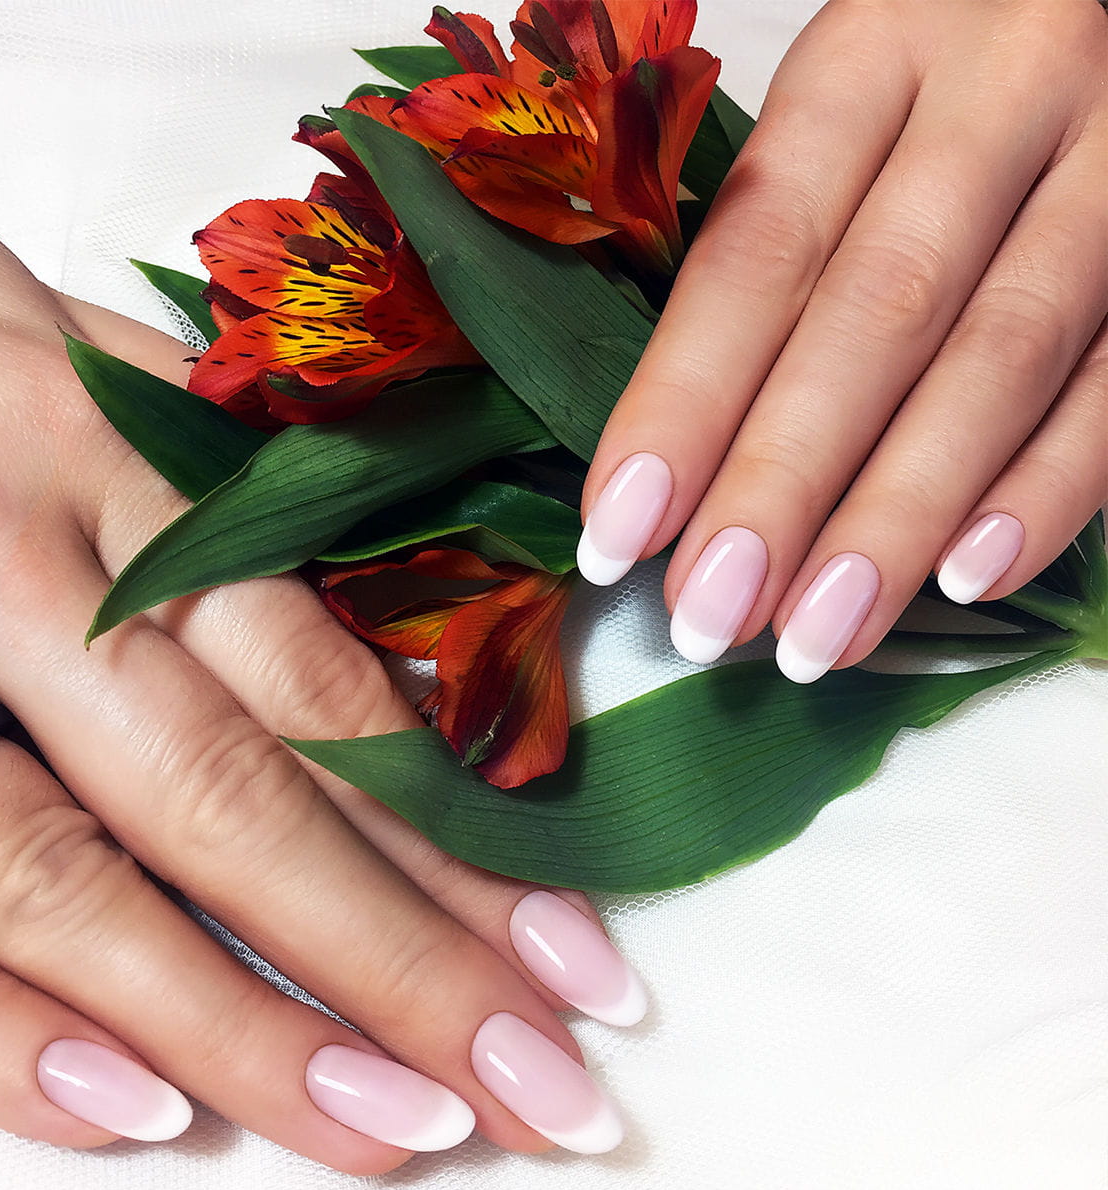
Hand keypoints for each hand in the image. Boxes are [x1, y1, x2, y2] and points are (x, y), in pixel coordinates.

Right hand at [0, 201, 640, 1169]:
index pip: (324, 693)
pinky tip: (132, 1112)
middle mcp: (10, 567)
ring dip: (240, 1029)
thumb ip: (263, 548)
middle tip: (533, 1089)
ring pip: (65, 883)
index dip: (458, 840)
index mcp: (124, 467)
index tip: (577, 962)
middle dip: (396, 969)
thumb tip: (413, 703)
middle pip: (228, 804)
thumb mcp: (129, 393)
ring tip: (387, 1131)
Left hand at [578, 0, 1105, 680]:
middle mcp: (1002, 90)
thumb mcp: (843, 111)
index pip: (759, 249)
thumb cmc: (938, 76)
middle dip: (782, 486)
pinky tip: (967, 576)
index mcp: (874, 50)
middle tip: (711, 614)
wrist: (1098, 3)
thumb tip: (685, 456)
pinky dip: (1048, 488)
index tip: (621, 529)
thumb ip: (777, 244)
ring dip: (898, 518)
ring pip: (1001, 359)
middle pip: (874, 316)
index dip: (684, 400)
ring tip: (819, 634)